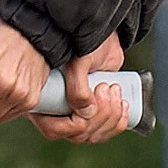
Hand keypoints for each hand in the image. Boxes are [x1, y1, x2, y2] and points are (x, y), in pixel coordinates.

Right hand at [35, 28, 132, 144]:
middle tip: (107, 88)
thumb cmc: (80, 42)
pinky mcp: (96, 111)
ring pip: (93, 134)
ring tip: (115, 91)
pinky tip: (123, 105)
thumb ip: (77, 87)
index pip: (54, 128)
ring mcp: (78, 112)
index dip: (75, 123)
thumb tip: (86, 113)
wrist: (99, 32)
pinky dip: (118, 122)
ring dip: (110, 117)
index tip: (93, 99)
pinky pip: (105, 130)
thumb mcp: (77, 61)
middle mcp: (58, 110)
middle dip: (98, 116)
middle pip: (78, 134)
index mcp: (44, 100)